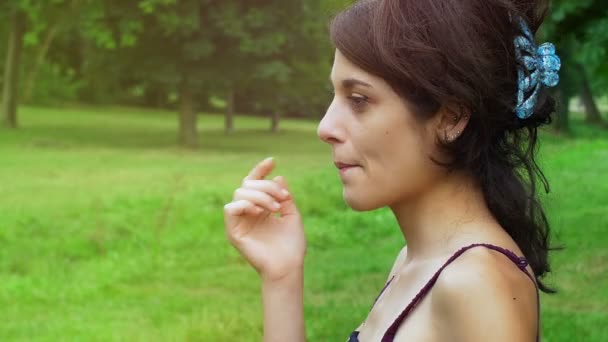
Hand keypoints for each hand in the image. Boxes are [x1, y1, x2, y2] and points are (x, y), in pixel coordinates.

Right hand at [224, 157, 305, 280]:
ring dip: (260, 195)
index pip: (255, 183)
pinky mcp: (233, 232)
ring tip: (275, 207)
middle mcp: (248, 213)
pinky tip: (259, 211)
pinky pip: (230, 209)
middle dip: (266, 186)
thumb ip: (284, 196)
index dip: (260, 170)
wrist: (288, 266)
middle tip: (283, 198)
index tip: (272, 161)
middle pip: (247, 184)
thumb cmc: (292, 245)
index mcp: (261, 208)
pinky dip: (244, 204)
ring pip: (240, 193)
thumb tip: (278, 176)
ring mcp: (240, 222)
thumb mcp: (292, 215)